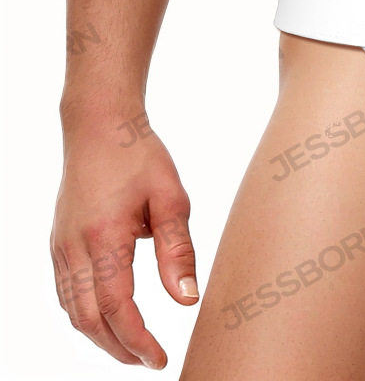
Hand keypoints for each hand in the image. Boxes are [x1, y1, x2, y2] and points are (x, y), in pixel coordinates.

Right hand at [50, 121, 197, 369]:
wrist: (99, 125)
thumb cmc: (139, 155)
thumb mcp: (171, 198)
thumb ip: (178, 250)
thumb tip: (187, 299)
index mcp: (105, 238)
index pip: (118, 308)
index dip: (137, 341)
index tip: (159, 359)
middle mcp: (74, 248)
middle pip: (89, 320)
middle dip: (118, 347)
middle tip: (149, 360)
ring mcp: (61, 246)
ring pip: (72, 310)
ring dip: (100, 335)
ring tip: (133, 345)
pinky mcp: (58, 241)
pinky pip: (66, 291)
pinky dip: (86, 313)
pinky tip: (109, 316)